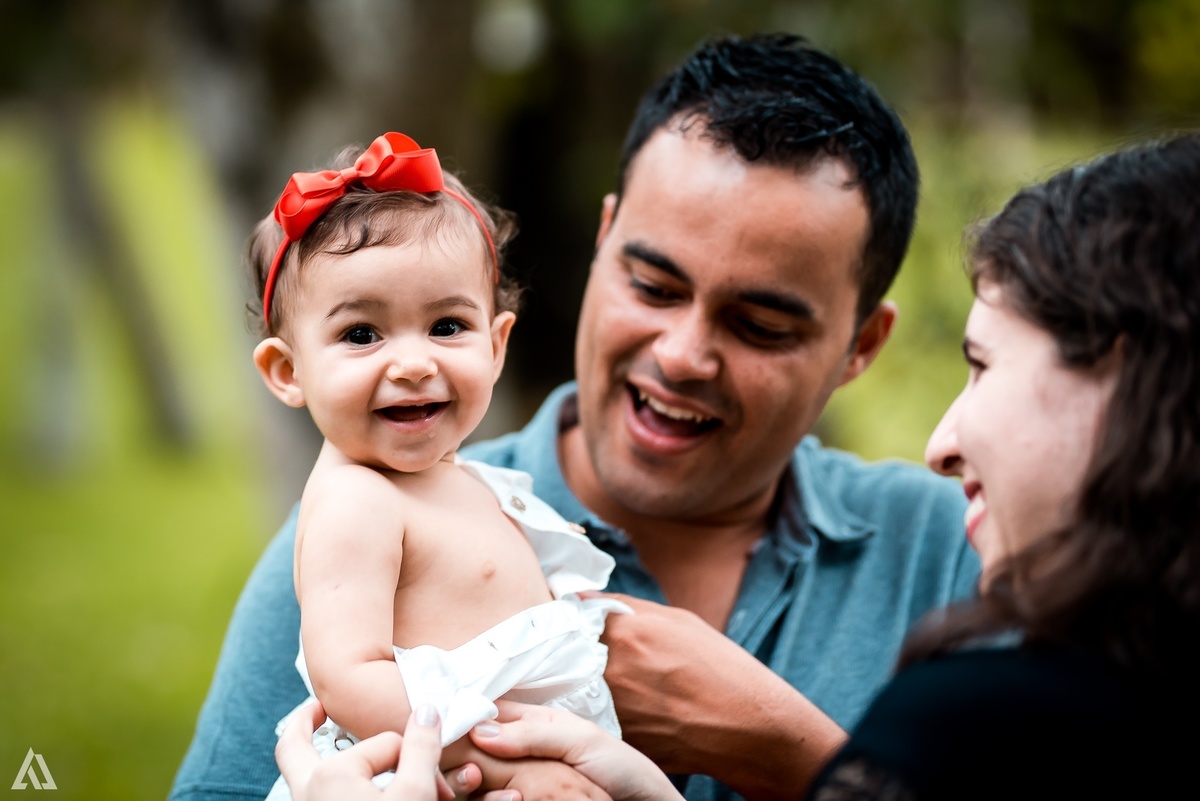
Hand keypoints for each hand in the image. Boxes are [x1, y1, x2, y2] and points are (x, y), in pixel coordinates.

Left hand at [276, 701, 472, 800]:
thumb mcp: (415, 795)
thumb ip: (422, 749)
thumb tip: (427, 710)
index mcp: (334, 774)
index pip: (388, 745)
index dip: (419, 758)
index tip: (440, 787)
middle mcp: (309, 790)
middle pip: (293, 745)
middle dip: (304, 722)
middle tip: (317, 707)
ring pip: (294, 772)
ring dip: (304, 750)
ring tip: (316, 732)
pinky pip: (305, 795)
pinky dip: (315, 780)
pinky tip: (338, 781)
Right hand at [470, 701, 682, 800]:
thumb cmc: (618, 767)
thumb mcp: (581, 741)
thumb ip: (533, 734)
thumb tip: (480, 730)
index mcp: (529, 721)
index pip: (483, 712)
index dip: (459, 718)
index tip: (440, 730)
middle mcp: (517, 749)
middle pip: (471, 747)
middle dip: (459, 756)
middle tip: (465, 769)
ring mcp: (518, 780)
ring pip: (476, 778)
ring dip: (472, 782)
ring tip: (477, 783)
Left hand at [592, 593, 846, 799]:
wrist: (750, 728)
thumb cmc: (721, 668)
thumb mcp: (677, 620)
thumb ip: (623, 607)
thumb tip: (579, 599)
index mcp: (625, 631)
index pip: (569, 620)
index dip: (567, 625)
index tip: (569, 629)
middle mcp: (610, 670)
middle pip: (565, 658)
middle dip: (568, 657)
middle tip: (586, 660)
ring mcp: (610, 710)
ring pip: (573, 692)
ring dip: (579, 688)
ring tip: (612, 689)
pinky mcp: (616, 742)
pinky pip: (591, 721)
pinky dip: (596, 716)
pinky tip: (623, 713)